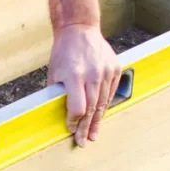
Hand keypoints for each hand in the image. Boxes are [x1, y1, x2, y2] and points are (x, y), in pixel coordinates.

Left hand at [47, 23, 121, 146]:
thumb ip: (58, 94)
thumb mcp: (54, 73)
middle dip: (86, 127)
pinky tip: (100, 116)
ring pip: (103, 102)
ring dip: (98, 120)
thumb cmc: (63, 53)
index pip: (78, 107)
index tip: (70, 128)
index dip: (74, 120)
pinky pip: (111, 92)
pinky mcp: (115, 68)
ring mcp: (106, 71)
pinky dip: (105, 105)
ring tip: (93, 134)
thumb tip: (60, 116)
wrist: (79, 29)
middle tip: (83, 141)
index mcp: (75, 75)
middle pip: (92, 108)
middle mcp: (93, 74)